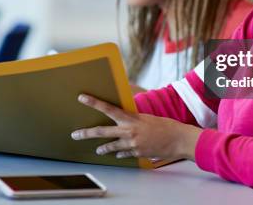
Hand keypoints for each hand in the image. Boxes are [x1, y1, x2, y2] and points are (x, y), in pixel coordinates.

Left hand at [71, 94, 201, 159]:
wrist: (178, 139)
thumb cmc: (165, 125)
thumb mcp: (146, 118)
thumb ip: (133, 119)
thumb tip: (122, 119)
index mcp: (131, 118)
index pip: (108, 108)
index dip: (94, 102)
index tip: (82, 97)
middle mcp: (129, 131)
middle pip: (102, 131)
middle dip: (86, 133)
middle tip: (75, 135)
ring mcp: (132, 144)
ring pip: (111, 147)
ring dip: (103, 149)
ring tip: (98, 150)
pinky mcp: (137, 153)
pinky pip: (124, 153)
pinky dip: (121, 153)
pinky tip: (118, 154)